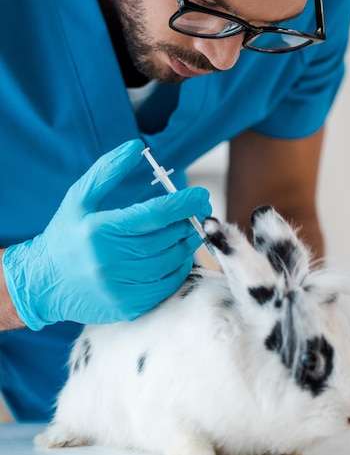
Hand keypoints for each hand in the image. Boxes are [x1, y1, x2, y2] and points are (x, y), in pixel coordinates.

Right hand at [2, 139, 210, 329]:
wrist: (43, 283)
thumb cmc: (65, 235)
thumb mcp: (79, 198)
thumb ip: (107, 171)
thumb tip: (135, 147)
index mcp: (99, 230)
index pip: (154, 214)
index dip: (182, 203)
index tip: (200, 195)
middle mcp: (109, 261)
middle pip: (166, 240)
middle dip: (189, 223)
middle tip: (200, 213)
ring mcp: (119, 288)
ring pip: (169, 264)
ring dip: (187, 246)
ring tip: (189, 231)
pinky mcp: (127, 307)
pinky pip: (165, 286)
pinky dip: (178, 269)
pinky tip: (177, 255)